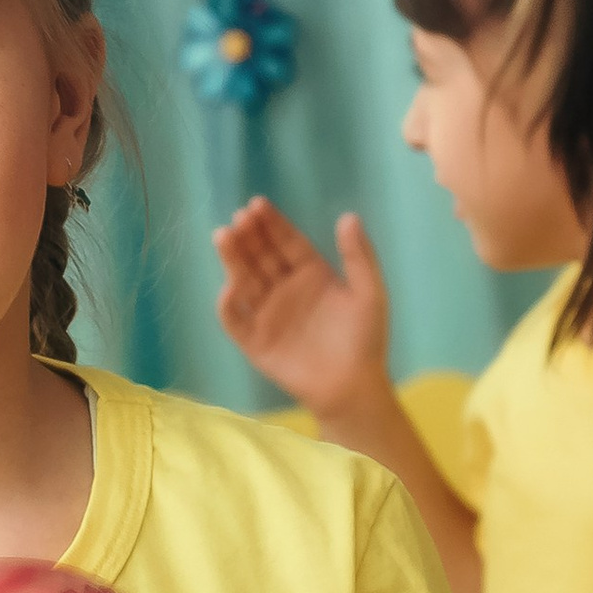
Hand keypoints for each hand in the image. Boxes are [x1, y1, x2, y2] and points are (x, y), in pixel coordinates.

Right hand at [213, 196, 392, 420]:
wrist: (353, 388)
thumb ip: (359, 256)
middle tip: (238, 218)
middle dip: (248, 237)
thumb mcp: (369, 292)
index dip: (272, 224)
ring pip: (245, 281)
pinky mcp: (256, 343)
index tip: (257, 204)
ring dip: (233, 260)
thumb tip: (349, 216)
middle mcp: (286, 290)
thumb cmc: (365, 340)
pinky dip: (229, 305)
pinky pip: (236, 321)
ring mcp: (268, 315)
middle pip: (262, 257)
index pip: (286, 242)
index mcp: (311, 274)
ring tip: (223, 236)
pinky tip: (229, 288)